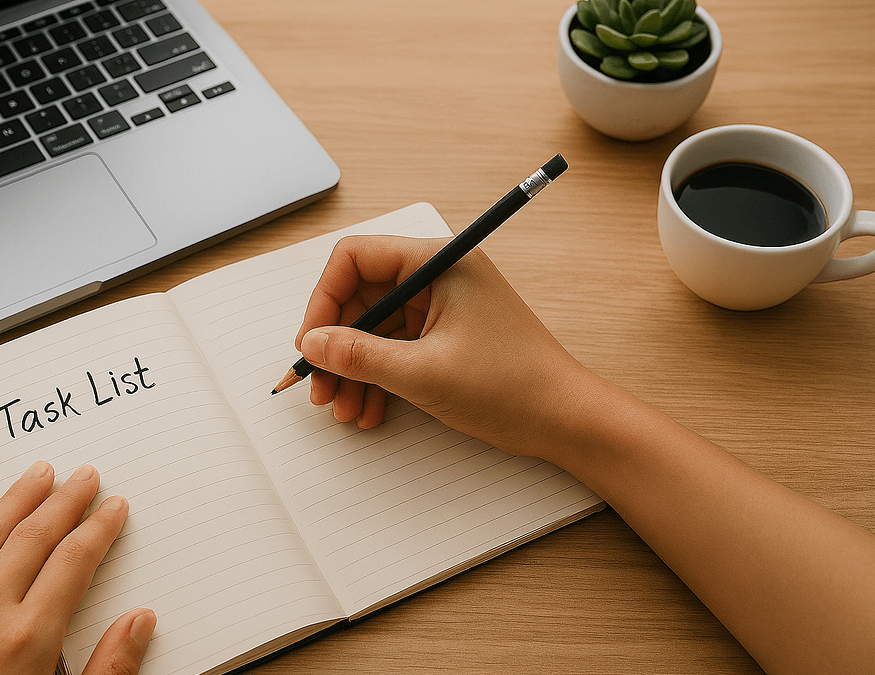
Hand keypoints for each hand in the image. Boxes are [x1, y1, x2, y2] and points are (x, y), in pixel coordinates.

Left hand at [0, 462, 155, 674]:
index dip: (99, 528)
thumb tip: (140, 622)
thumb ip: (108, 669)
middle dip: (64, 501)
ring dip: (16, 499)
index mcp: (27, 641)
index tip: (113, 508)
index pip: (74, 561)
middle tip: (84, 477)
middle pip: (33, 537)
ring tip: (38, 474)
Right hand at [294, 234, 598, 460]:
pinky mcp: (444, 335)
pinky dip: (376, 377)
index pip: (356, 258)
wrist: (564, 420)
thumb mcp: (422, 372)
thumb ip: (359, 355)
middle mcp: (438, 276)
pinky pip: (394, 348)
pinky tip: (369, 410)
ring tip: (344, 409)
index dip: (324, 300)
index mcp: (438, 263)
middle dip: (335, 345)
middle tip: (320, 387)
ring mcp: (441, 306)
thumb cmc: (511, 386)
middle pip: (360, 296)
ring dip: (352, 369)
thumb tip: (312, 343)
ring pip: (374, 328)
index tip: (311, 343)